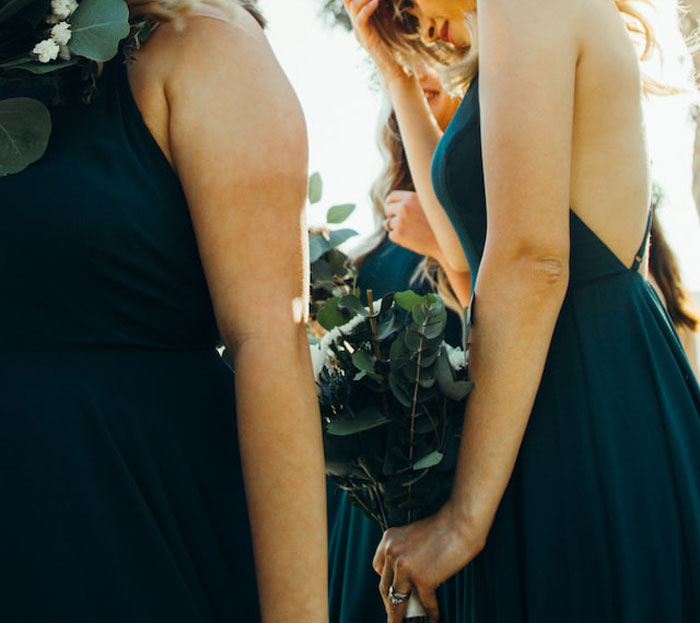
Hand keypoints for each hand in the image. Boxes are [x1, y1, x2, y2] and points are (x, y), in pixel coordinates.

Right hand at [343, 0, 406, 82]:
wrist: (397, 69)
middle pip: (348, 0)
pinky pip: (360, 19)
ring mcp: (360, 32)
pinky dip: (368, 7)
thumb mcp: (390, 21)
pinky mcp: (366, 39)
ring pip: (353, 6)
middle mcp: (357, 25)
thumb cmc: (397, 46)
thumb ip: (384, 8)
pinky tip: (377, 1)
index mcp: (362, 19)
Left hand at [373, 503, 486, 622]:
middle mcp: (392, 553)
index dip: (386, 583)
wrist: (461, 522)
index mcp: (388, 539)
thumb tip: (406, 578)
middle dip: (391, 604)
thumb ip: (405, 552)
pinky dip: (430, 613)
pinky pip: (424, 603)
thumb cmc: (443, 527)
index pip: (379, 568)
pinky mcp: (423, 579)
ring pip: (398, 601)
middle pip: (386, 587)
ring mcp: (406, 567)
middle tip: (395, 616)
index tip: (391, 593)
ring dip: (401, 617)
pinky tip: (433, 618)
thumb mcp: (413, 534)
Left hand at [384, 190, 440, 259]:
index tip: (393, 210)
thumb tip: (399, 204)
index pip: (391, 197)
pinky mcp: (398, 235)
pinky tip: (412, 240)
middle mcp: (404, 207)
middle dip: (391, 216)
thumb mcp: (429, 205)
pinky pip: (391, 235)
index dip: (391, 204)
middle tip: (401, 223)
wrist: (447, 243)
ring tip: (412, 233)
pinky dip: (399, 238)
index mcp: (411, 197)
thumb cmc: (440, 224)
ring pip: (388, 223)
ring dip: (396, 228)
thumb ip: (414, 202)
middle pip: (387, 209)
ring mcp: (399, 221)